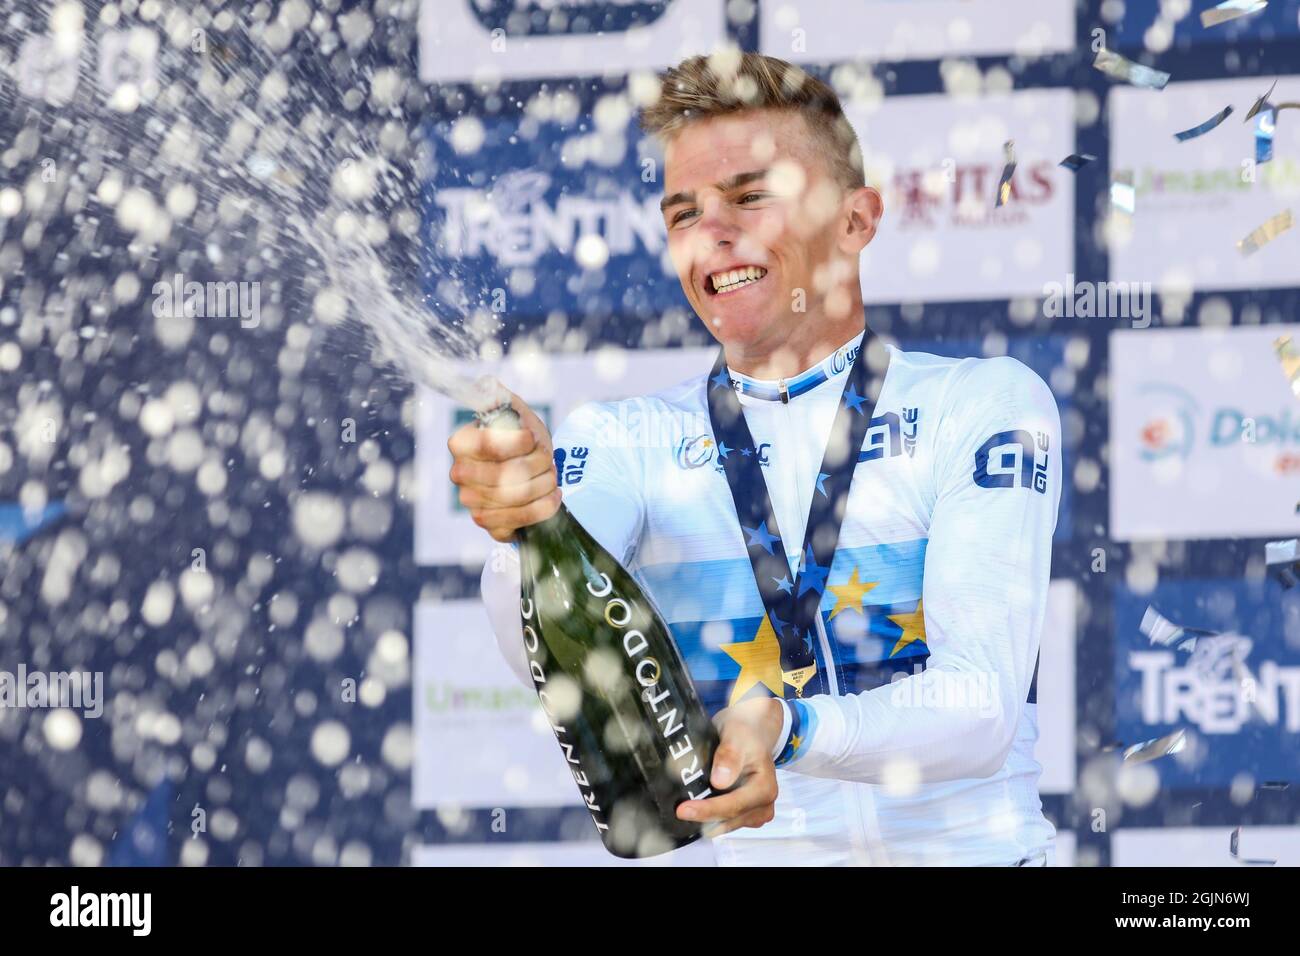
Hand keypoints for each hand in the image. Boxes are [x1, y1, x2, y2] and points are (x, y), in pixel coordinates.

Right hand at [447, 386, 561, 541]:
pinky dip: (544, 508)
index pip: (488, 445)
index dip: (518, 443)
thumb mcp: (514, 413)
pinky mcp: (488, 524)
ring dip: (544, 485)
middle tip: (550, 460)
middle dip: (538, 465)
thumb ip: (499, 396)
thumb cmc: (522, 440)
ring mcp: (471, 503)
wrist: (532, 474)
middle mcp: (460, 475)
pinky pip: (519, 520)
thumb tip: (486, 382)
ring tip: (553, 477)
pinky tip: (553, 498)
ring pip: (515, 497)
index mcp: (461, 443)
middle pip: (506, 474)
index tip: (535, 439)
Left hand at [675, 697, 784, 837]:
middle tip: (677, 811)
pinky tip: (694, 808)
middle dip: (702, 817)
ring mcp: (754, 812)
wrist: (749, 731)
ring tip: (683, 808)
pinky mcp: (744, 814)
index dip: (707, 811)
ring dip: (704, 819)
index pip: (733, 806)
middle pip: (728, 819)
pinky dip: (708, 817)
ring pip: (724, 824)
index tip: (683, 810)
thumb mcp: (735, 735)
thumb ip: (729, 757)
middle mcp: (763, 804)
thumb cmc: (743, 732)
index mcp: (765, 788)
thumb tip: (719, 781)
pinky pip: (723, 822)